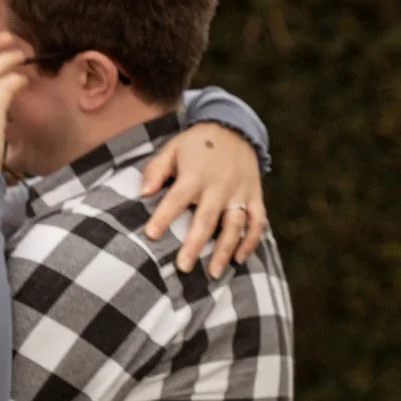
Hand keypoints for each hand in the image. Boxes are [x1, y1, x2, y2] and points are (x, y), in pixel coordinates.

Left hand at [140, 123, 268, 274]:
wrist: (234, 127)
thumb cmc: (196, 143)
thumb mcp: (172, 148)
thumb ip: (156, 170)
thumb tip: (143, 193)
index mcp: (195, 174)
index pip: (177, 198)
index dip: (164, 217)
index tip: (151, 235)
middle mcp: (219, 185)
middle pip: (207, 219)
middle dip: (195, 244)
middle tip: (183, 268)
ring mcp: (239, 192)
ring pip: (235, 225)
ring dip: (225, 250)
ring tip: (213, 273)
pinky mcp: (254, 196)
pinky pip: (257, 222)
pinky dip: (251, 241)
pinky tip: (239, 258)